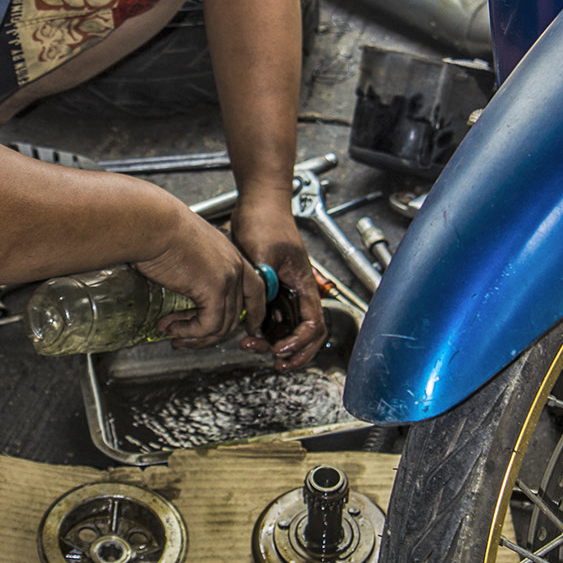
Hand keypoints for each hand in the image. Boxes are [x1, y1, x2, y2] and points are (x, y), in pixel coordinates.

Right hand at [133, 200, 266, 348]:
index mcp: (229, 254)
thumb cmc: (160, 229)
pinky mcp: (214, 289)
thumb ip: (193, 271)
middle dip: (209, 333)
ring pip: (222, 325)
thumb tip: (182, 293)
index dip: (255, 312)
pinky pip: (209, 325)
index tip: (250, 328)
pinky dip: (189, 332)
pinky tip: (172, 327)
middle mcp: (234, 266)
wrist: (153, 222)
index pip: (256, 289)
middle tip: (185, 337)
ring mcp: (228, 278)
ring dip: (195, 335)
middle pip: (236, 314)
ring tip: (173, 333)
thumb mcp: (185, 249)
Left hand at [231, 194, 325, 370]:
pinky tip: (248, 333)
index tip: (279, 348)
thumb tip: (262, 300)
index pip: (313, 323)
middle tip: (272, 360)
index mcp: (303, 282)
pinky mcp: (271, 288)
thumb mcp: (264, 249)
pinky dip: (264, 330)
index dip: (299, 342)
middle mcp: (297, 290)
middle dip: (293, 352)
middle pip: (306, 333)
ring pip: (288, 328)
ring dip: (276, 343)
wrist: (258, 202)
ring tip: (255, 349)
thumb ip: (265, 276)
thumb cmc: (266, 219)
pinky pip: (272, 317)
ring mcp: (284, 290)